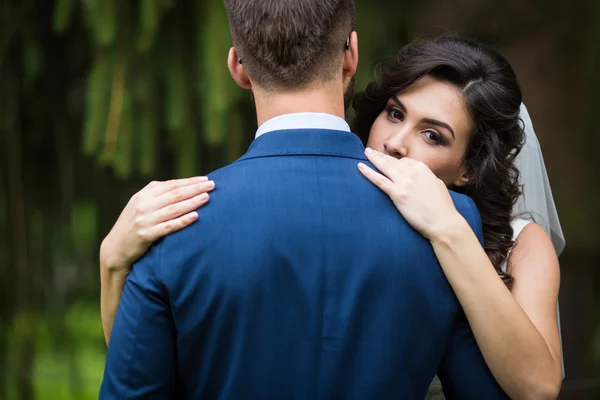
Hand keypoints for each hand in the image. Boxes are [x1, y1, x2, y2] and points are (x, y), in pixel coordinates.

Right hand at [100, 176, 214, 271]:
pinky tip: (196, 216)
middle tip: (212, 185)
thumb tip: (183, 186)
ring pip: (173, 208)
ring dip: (192, 202)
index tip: (205, 179)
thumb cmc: (133, 225)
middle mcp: (143, 205)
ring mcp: (144, 220)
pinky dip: (183, 221)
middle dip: (195, 189)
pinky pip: (169, 227)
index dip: (189, 181)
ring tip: (207, 197)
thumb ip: (157, 196)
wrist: (115, 248)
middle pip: (174, 194)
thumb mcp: (140, 206)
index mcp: (143, 195)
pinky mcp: (146, 235)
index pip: (171, 185)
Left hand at [358, 148, 463, 239]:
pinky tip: (360, 167)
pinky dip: (369, 172)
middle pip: (392, 161)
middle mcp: (413, 172)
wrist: (443, 222)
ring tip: (365, 153)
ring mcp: (404, 182)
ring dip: (373, 158)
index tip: (387, 160)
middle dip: (380, 155)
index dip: (394, 161)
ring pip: (385, 166)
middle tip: (369, 151)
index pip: (405, 161)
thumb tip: (421, 176)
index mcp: (423, 169)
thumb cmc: (443, 208)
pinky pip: (380, 180)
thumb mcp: (437, 185)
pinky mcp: (398, 194)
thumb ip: (426, 178)